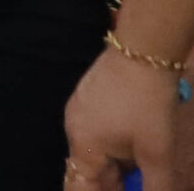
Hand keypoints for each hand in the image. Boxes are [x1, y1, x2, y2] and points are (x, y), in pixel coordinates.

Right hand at [65, 48, 182, 189]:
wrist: (142, 53)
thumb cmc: (147, 106)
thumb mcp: (157, 153)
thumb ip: (155, 186)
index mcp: (84, 146)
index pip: (80, 185)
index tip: (124, 190)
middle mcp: (73, 128)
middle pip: (90, 168)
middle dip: (114, 180)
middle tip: (141, 180)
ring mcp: (78, 109)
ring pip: (95, 147)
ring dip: (116, 161)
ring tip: (144, 159)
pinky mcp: (87, 95)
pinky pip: (96, 128)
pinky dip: (114, 140)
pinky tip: (137, 135)